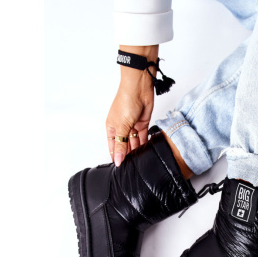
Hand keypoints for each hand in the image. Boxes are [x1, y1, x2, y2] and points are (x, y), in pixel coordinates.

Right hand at [106, 45, 157, 165]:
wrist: (139, 88)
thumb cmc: (125, 101)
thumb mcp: (121, 126)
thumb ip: (120, 144)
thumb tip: (117, 160)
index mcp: (111, 128)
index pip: (113, 147)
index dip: (116, 157)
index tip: (121, 168)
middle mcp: (121, 128)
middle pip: (124, 146)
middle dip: (128, 155)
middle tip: (133, 168)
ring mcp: (132, 126)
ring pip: (134, 143)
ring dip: (137, 151)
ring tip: (140, 162)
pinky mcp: (142, 124)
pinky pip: (143, 137)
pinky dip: (144, 144)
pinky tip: (146, 152)